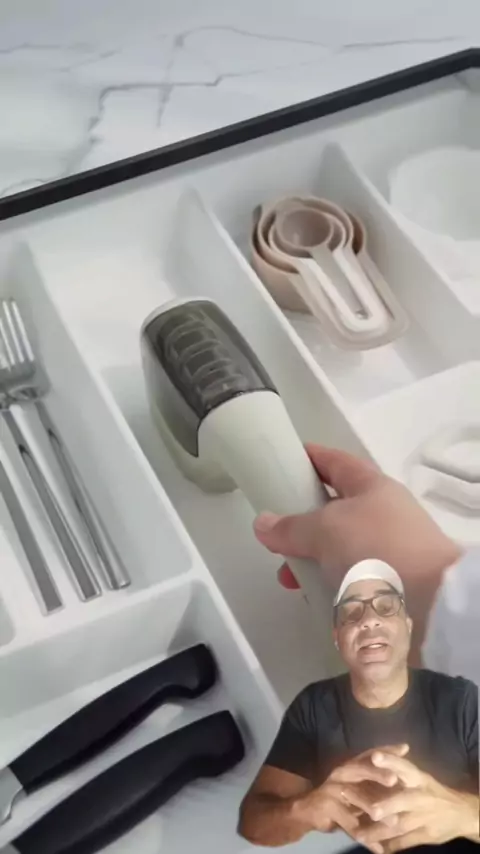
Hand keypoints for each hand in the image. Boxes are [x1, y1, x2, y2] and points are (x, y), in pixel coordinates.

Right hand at [253, 445, 460, 661]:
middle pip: (333, 508)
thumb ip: (291, 526)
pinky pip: (348, 574)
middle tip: (274, 532)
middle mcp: (382, 512)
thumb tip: (262, 523)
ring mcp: (387, 548)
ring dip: (310, 557)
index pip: (334, 461)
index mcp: (371, 486)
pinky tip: (310, 594)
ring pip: (338, 546)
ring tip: (288, 576)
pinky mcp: (388, 580)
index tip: (281, 462)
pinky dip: (326, 581)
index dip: (308, 458)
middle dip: (300, 521)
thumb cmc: (376, 549)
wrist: (430, 602)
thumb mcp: (325, 529)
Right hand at [301, 744, 408, 837]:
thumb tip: (403, 755)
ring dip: (373, 808)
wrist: (308, 809)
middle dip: (378, 773)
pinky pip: (349, 823)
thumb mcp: (358, 784)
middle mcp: (342, 772)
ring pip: (356, 797)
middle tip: (394, 780)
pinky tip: (379, 849)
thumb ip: (377, 776)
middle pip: (361, 768)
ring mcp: (332, 788)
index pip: (369, 754)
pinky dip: (365, 837)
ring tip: (393, 821)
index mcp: (351, 765)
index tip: (405, 748)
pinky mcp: (326, 807)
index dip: (386, 750)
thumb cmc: (341, 796)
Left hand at [356, 751, 479, 852]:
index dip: (391, 761)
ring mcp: (424, 818)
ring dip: (380, 832)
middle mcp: (421, 796)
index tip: (375, 757)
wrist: (461, 812)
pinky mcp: (427, 835)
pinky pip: (406, 841)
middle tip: (373, 811)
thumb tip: (369, 758)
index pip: (404, 766)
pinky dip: (391, 845)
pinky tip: (377, 849)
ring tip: (361, 835)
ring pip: (402, 825)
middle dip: (388, 806)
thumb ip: (398, 770)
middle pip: (404, 800)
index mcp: (418, 778)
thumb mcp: (419, 777)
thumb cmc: (430, 790)